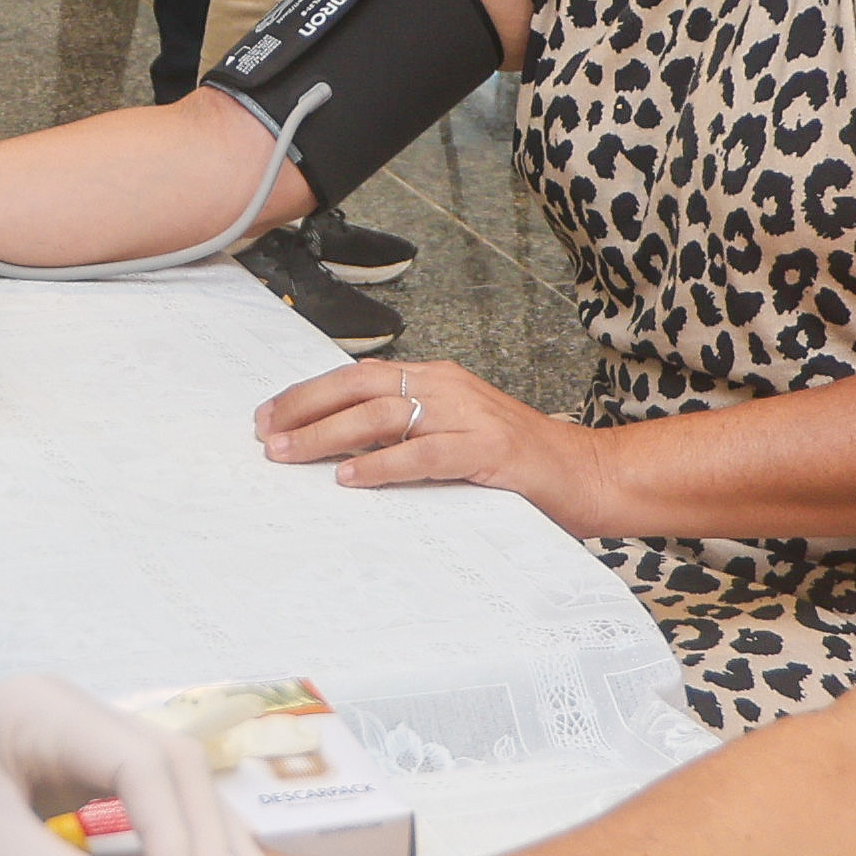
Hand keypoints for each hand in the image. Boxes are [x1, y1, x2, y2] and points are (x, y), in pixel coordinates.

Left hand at [0, 672, 273, 855]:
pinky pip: (133, 804)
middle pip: (169, 764)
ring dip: (189, 839)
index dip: (179, 831)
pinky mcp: (63, 775)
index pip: (146, 762)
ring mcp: (68, 741)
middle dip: (199, 834)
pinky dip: (159, 845)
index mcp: (42, 711)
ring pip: (160, 783)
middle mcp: (66, 713)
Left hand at [254, 353, 605, 524]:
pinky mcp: (488, 450)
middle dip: (306, 408)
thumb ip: (407, 435)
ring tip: (290, 454)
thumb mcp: (454, 438)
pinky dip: (382, 465)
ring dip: (328, 436)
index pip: (359, 376)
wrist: (590, 475)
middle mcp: (448, 387)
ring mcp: (469, 416)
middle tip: (266, 434)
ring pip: (381, 416)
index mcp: (437, 380)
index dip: (310, 393)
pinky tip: (351, 479)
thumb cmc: (518, 465)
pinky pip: (423, 454)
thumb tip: (341, 451)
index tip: (270, 415)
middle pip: (360, 386)